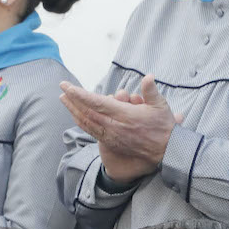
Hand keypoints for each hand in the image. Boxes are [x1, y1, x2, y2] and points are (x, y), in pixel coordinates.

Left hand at [60, 76, 179, 183]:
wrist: (165, 152)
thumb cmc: (164, 127)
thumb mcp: (161, 106)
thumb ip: (151, 91)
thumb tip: (148, 76)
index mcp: (125, 115)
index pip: (97, 103)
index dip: (81, 95)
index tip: (69, 87)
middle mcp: (114, 126)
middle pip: (87, 112)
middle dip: (73, 100)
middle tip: (62, 88)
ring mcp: (111, 136)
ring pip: (87, 122)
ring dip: (74, 110)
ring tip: (64, 99)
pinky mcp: (111, 142)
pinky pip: (92, 131)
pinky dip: (81, 122)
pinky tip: (76, 115)